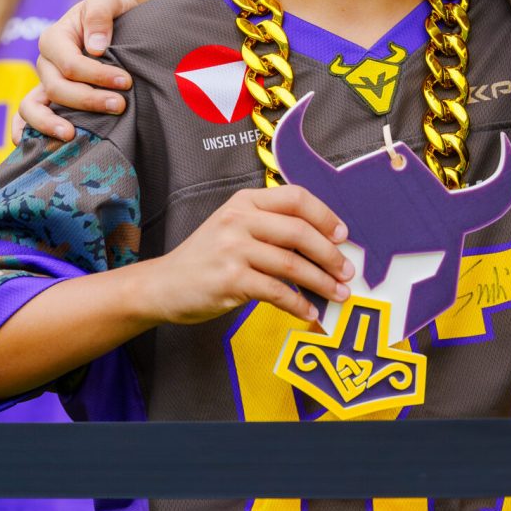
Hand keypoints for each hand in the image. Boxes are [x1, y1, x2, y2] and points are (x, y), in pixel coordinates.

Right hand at [18, 0, 177, 140]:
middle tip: (120, 105)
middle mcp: (45, 63)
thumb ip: (99, 14)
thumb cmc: (112, 11)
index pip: (70, 64)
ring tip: (72, 136)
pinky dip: (25, 131)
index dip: (96, 75)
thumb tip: (95, 48)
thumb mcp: (109, 1)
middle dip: (88, 100)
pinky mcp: (50, 99)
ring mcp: (45, 83)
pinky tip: (30, 146)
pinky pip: (28, 117)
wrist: (117, 22)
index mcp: (54, 38)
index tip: (126, 82)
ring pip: (34, 107)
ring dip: (51, 124)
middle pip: (57, 88)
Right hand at [144, 185, 356, 325]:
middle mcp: (239, 220)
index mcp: (245, 201)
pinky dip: (299, 304)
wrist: (163, 285)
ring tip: (338, 294)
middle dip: (331, 254)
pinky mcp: (231, 280)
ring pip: (293, 264)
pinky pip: (277, 292)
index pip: (296, 198)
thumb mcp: (234, 226)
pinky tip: (310, 312)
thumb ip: (271, 225)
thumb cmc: (207, 257)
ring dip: (322, 282)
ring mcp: (233, 250)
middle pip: (300, 232)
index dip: (325, 216)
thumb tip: (324, 241)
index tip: (343, 236)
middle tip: (347, 272)